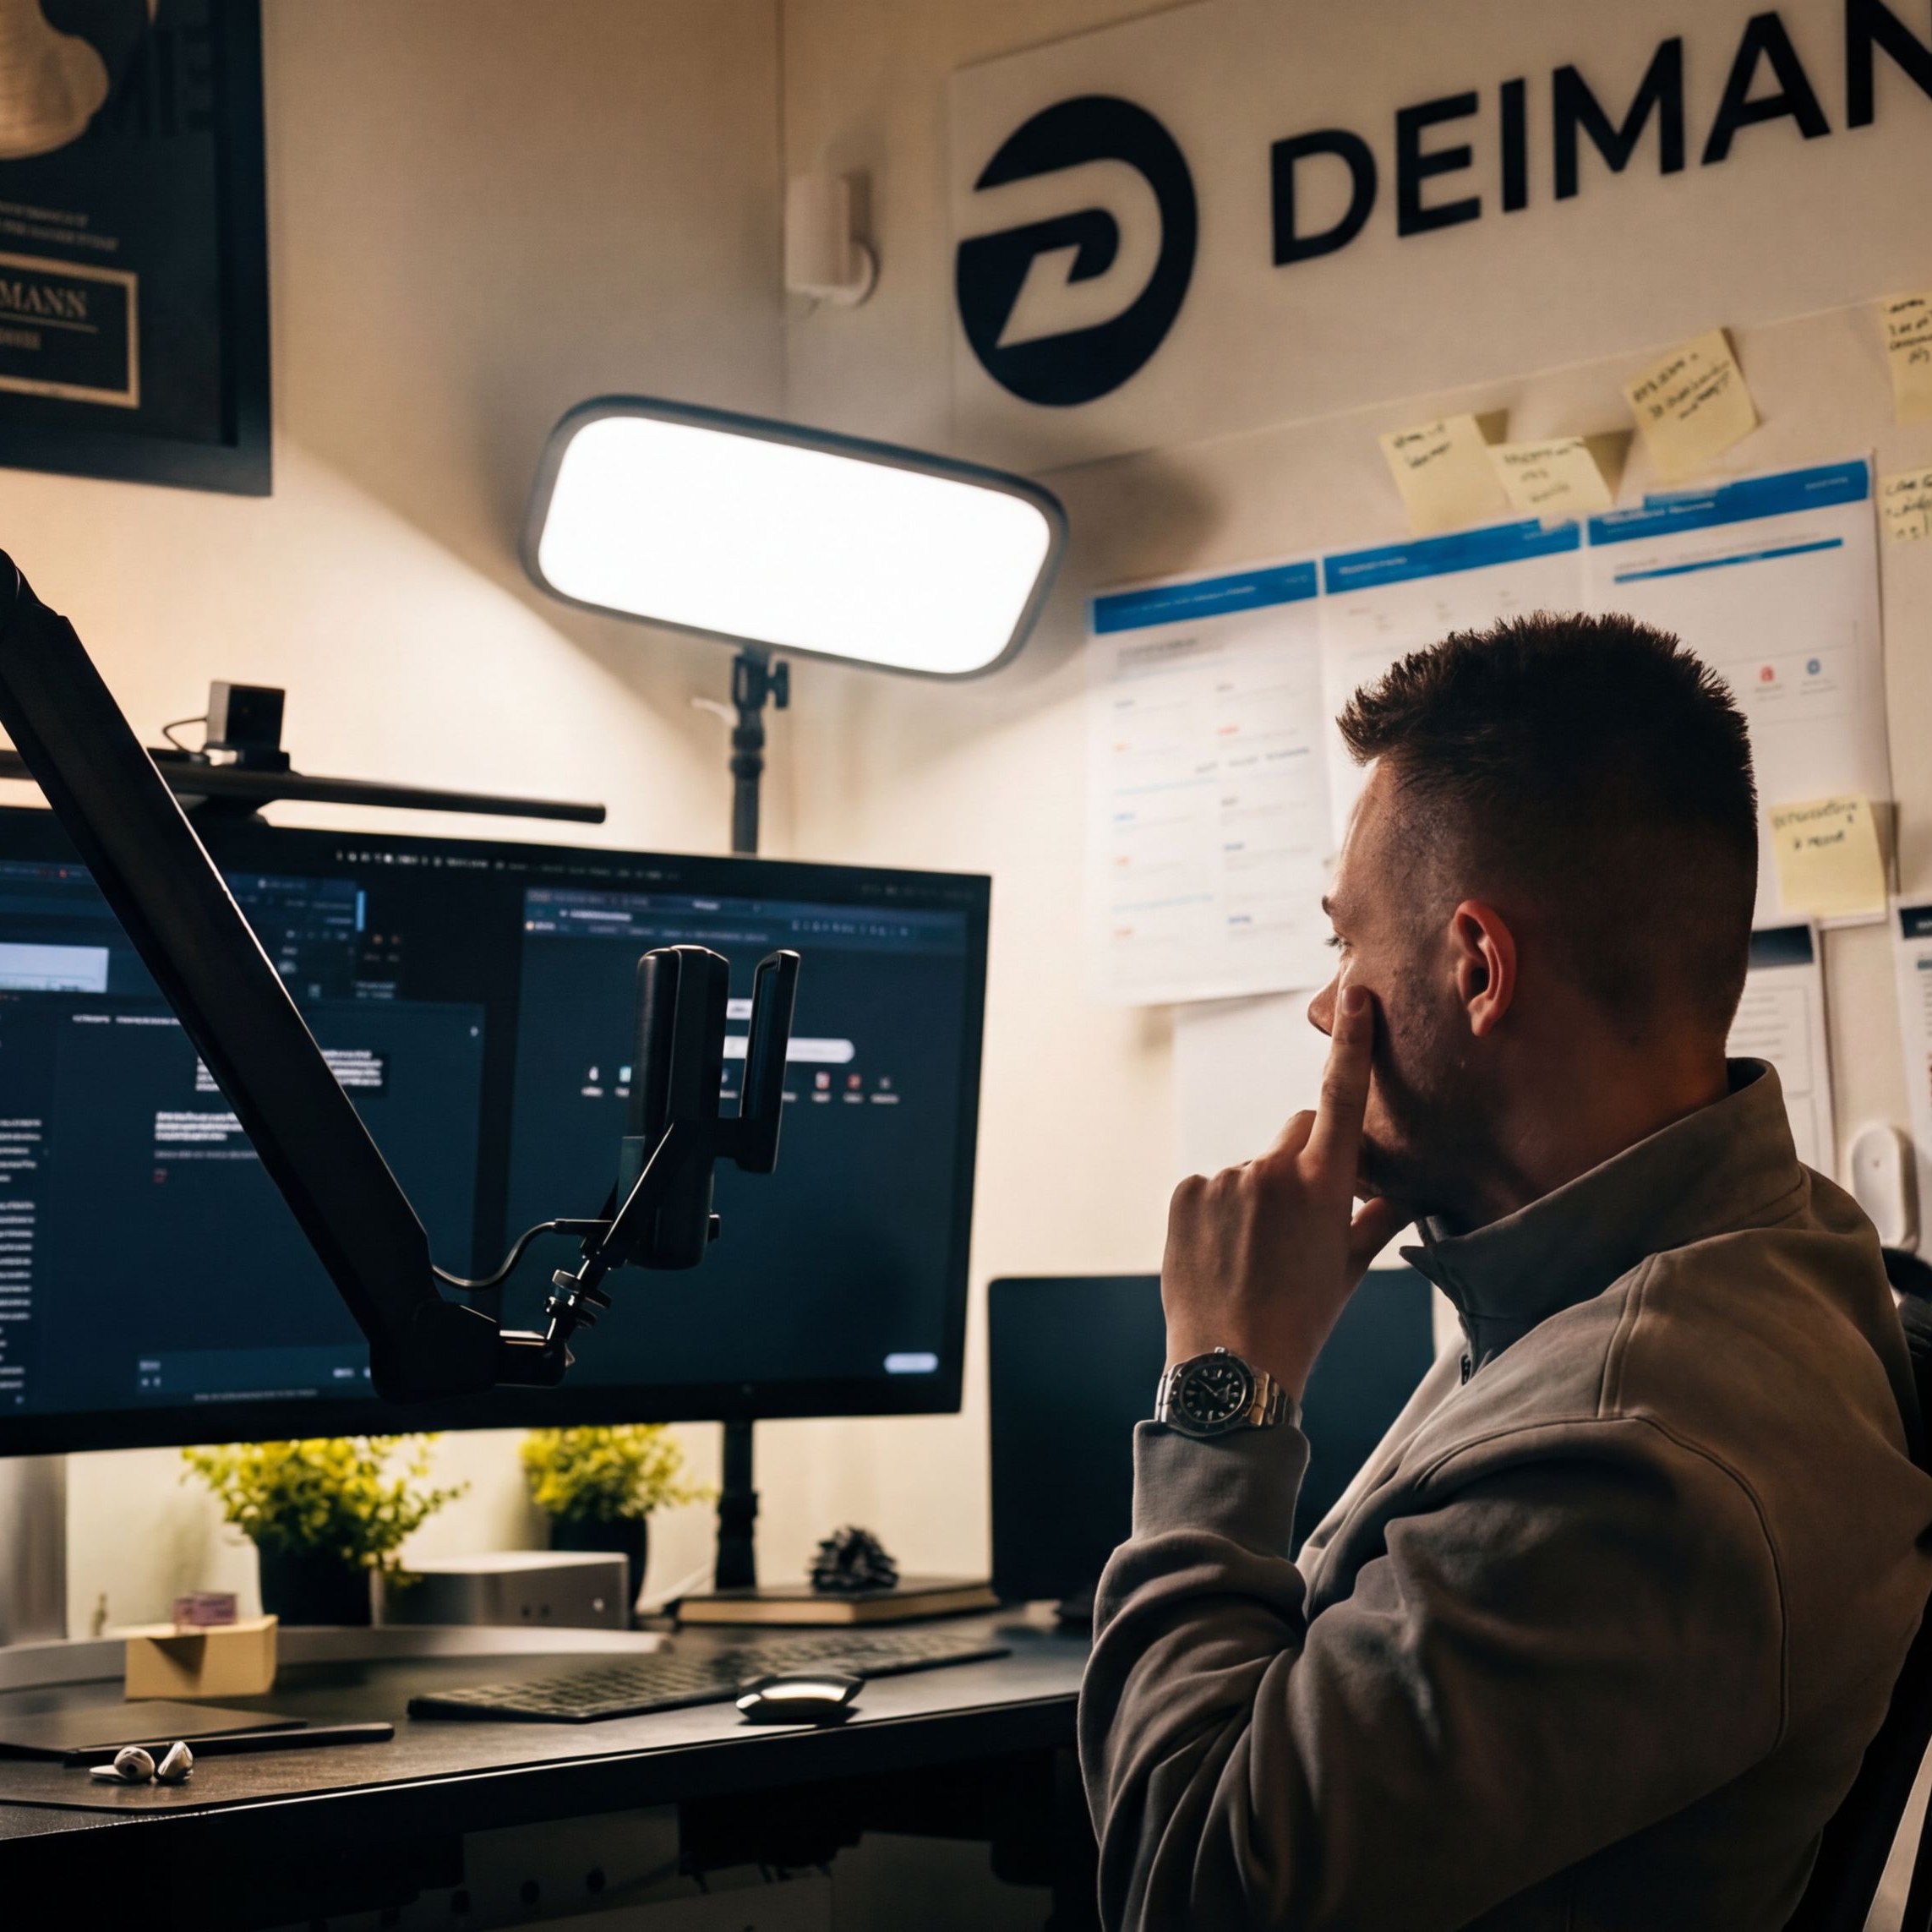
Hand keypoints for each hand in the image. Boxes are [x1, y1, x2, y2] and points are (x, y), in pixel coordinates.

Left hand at [1161, 984, 1409, 1397]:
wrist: (1232, 1364)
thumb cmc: (1302, 1319)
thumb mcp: (1351, 1269)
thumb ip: (1378, 1218)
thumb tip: (1408, 1191)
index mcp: (1323, 1186)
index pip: (1343, 1099)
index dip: (1353, 1044)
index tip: (1357, 994)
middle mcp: (1272, 1170)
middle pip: (1296, 1133)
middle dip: (1302, 1161)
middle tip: (1297, 1222)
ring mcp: (1225, 1178)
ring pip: (1251, 1168)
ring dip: (1255, 1195)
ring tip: (1253, 1255)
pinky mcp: (1186, 1190)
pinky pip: (1211, 1186)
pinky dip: (1216, 1210)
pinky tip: (1221, 1253)